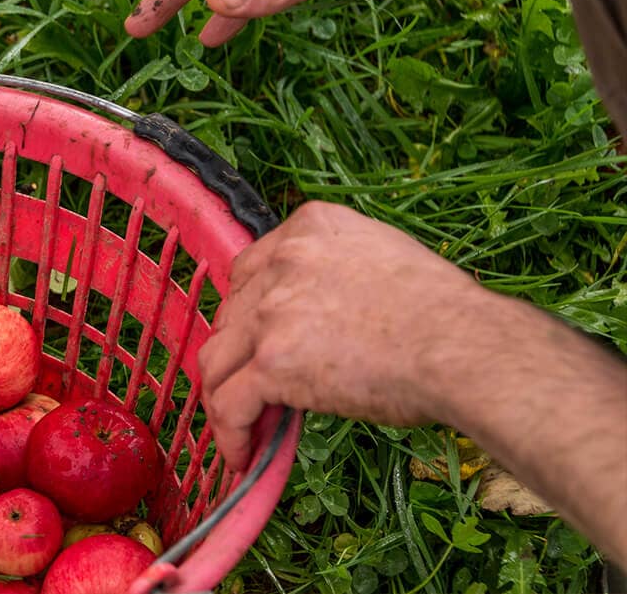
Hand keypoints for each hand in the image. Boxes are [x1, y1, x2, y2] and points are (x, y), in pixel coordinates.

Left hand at [197, 201, 486, 468]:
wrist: (465, 346)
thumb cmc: (446, 314)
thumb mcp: (383, 259)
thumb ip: (337, 274)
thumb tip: (321, 318)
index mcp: (310, 227)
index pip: (251, 269)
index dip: (249, 311)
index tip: (257, 341)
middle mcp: (283, 261)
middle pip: (232, 315)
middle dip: (239, 355)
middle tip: (255, 389)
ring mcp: (272, 310)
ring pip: (217, 359)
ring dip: (223, 395)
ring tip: (240, 427)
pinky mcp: (272, 361)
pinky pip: (229, 403)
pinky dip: (230, 432)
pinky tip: (243, 456)